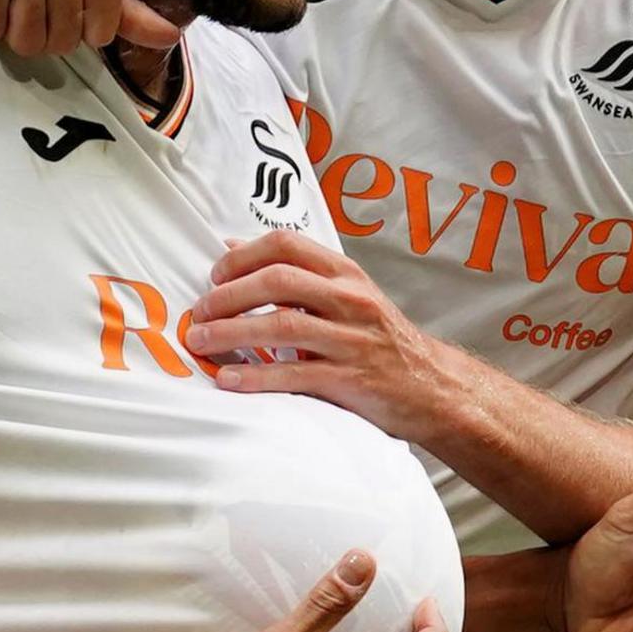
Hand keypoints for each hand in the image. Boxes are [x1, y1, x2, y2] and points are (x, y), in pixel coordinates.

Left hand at [186, 232, 454, 440]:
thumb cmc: (380, 339)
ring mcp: (352, 339)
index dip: (243, 258)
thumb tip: (233, 247)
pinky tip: (229, 379)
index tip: (215, 276)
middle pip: (278, 281)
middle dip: (229, 296)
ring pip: (282, 326)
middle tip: (200, 312)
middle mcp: (350, 299)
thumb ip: (296, 272)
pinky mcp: (351, 380)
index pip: (287, 245)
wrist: (432, 387)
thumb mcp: (346, 294)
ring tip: (200, 343)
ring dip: (231, 333)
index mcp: (345, 273)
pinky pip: (295, 375)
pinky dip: (256, 376)